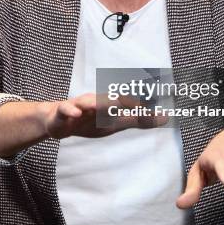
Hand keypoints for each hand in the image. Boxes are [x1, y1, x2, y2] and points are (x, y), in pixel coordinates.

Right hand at [40, 92, 166, 139]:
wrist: (58, 121)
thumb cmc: (91, 120)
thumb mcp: (115, 124)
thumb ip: (138, 120)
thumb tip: (165, 117)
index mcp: (110, 105)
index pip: (128, 103)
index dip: (141, 106)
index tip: (158, 103)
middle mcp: (96, 101)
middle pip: (109, 100)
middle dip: (121, 101)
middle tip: (138, 104)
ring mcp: (79, 106)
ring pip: (87, 102)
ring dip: (96, 102)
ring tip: (104, 104)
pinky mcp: (63, 112)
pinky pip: (66, 110)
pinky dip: (71, 111)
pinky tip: (76, 114)